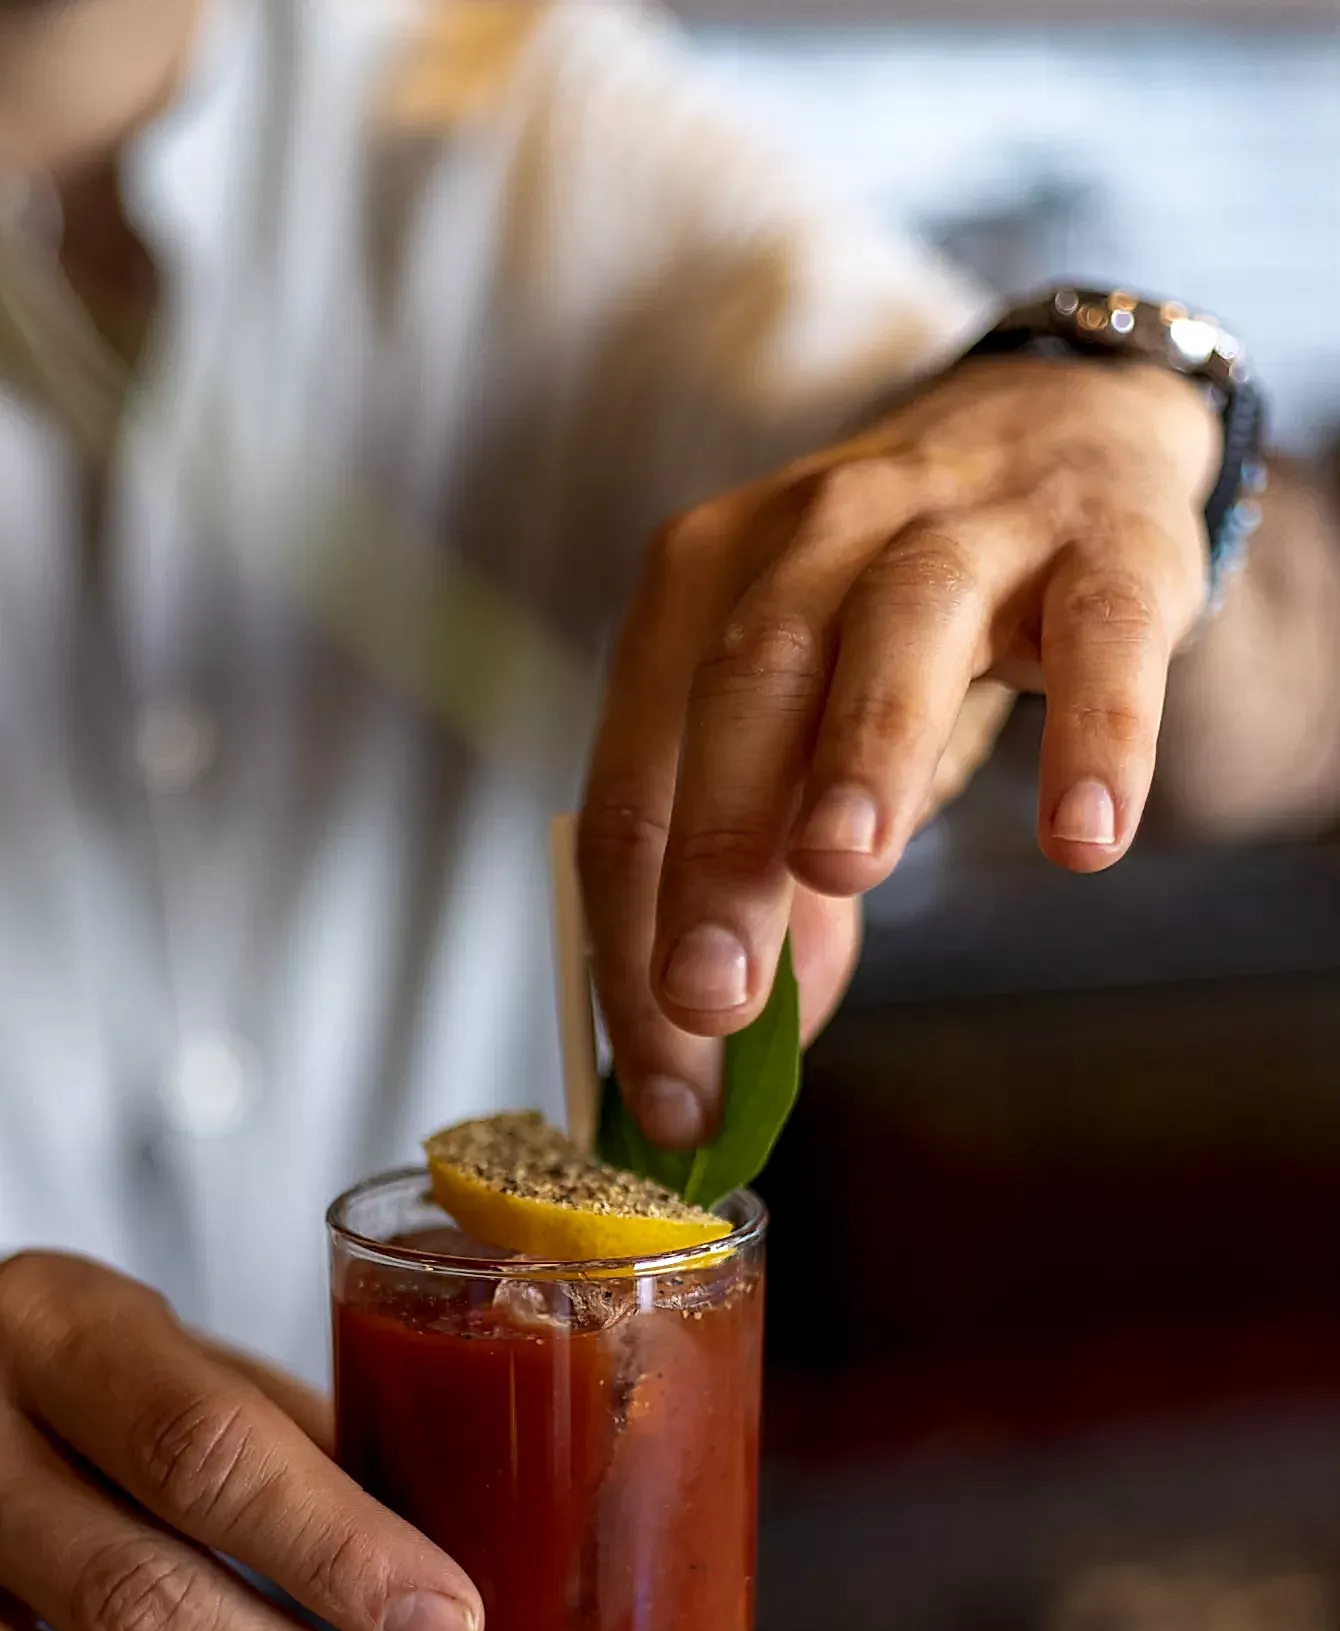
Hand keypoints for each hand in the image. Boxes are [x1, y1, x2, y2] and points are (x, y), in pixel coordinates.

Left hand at [579, 357, 1219, 1141]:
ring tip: (845, 869)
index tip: (667, 1085)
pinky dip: (1090, 736)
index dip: (636, 943)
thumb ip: (766, 894)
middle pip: (740, 696)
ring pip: (895, 633)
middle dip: (717, 854)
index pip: (635, 782)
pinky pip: (1097, 637)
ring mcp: (960, 525)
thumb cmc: (894, 624)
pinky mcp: (1104, 544)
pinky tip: (1080, 840)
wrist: (1065, 434)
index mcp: (699, 590)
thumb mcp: (801, 736)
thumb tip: (728, 1063)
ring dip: (862, 755)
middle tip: (711, 997)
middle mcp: (811, 536)